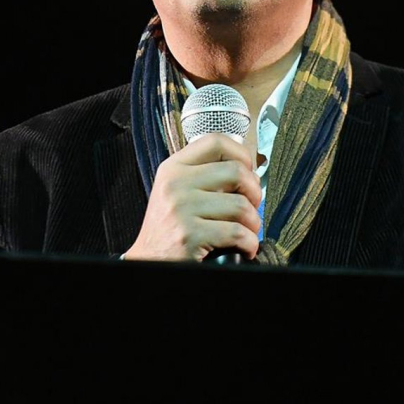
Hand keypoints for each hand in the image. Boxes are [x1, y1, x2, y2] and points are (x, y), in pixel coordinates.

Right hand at [124, 134, 261, 261]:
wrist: (148, 263)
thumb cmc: (170, 229)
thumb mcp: (177, 192)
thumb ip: (204, 176)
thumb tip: (250, 171)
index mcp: (173, 168)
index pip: (215, 141)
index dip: (241, 154)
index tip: (248, 171)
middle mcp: (175, 184)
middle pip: (236, 172)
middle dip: (254, 193)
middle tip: (250, 208)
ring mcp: (180, 209)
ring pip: (241, 206)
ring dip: (253, 223)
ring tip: (246, 233)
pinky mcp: (189, 236)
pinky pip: (237, 233)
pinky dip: (249, 244)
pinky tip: (243, 248)